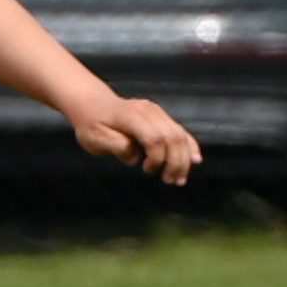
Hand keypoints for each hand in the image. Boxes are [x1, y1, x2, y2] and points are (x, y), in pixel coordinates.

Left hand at [69, 94, 200, 183]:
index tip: (146, 171)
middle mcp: (149, 110)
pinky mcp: (161, 116)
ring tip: (179, 179)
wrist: (92, 104)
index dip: (156, 158)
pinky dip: (189, 146)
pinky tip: (195, 160)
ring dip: (184, 159)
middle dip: (176, 162)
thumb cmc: (91, 124)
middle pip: (172, 138)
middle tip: (170, 181)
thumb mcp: (95, 139)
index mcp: (132, 116)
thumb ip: (116, 147)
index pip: (155, 138)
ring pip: (179, 135)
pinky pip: (180, 131)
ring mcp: (157, 112)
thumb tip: (136, 158)